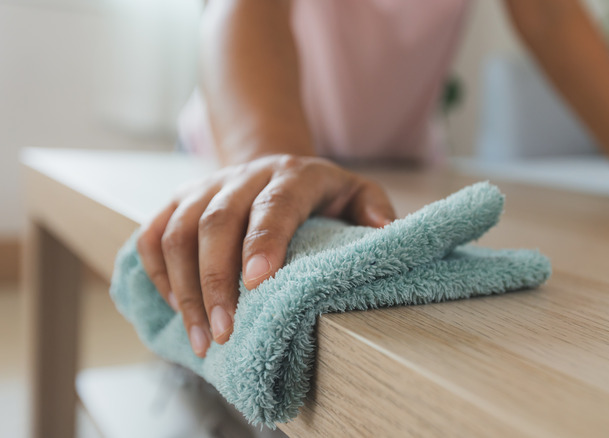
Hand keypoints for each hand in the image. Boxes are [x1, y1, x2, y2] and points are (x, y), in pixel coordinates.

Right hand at [136, 155, 395, 356]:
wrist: (274, 167)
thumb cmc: (320, 194)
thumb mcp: (356, 192)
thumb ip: (372, 207)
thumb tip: (383, 231)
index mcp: (292, 175)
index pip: (274, 206)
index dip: (263, 242)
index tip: (257, 284)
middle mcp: (244, 176)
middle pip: (216, 223)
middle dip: (216, 283)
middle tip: (223, 333)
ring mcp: (206, 187)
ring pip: (178, 233)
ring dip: (183, 289)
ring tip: (201, 338)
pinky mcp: (178, 201)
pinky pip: (153, 236)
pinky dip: (158, 275)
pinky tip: (176, 309)